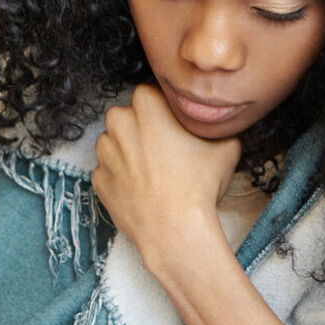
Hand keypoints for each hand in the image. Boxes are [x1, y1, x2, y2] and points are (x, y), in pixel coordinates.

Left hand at [91, 84, 240, 262]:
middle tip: (167, 149)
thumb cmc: (199, 186)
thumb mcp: (226, 145)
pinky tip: (144, 189)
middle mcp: (118, 123)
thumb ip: (215, 125)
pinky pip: (110, 171)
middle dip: (144, 127)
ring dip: (131, 151)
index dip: (166, 109)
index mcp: (146, 104)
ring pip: (116, 142)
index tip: (177, 126)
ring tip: (156, 172)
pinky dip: (123, 177)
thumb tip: (217, 122)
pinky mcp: (98, 180)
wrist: (175, 231)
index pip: (152, 93)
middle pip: (130, 116)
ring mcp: (104, 153)